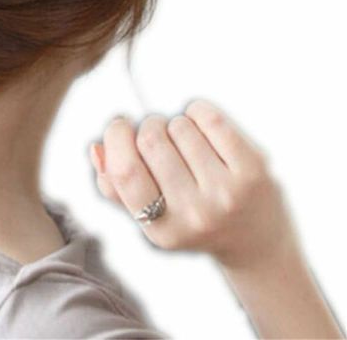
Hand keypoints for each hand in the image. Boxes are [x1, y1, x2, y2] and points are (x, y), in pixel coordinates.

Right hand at [89, 99, 300, 268]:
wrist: (256, 241)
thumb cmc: (192, 220)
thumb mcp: (150, 217)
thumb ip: (115, 186)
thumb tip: (97, 148)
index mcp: (162, 229)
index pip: (125, 172)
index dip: (115, 138)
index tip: (119, 126)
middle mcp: (195, 214)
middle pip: (150, 139)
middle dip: (148, 126)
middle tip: (157, 135)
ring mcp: (227, 191)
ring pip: (179, 125)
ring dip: (175, 124)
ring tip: (185, 142)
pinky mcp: (253, 169)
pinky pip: (210, 118)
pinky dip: (198, 112)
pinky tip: (201, 127)